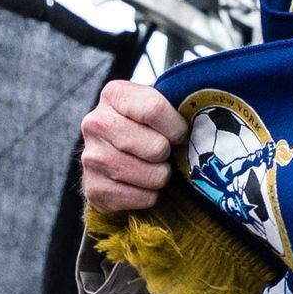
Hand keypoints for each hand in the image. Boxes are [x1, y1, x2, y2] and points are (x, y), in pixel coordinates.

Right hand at [78, 79, 187, 215]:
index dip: (177, 128)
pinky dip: (150, 195)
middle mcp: (95, 124)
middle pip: (157, 148)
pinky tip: (140, 184)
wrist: (114, 158)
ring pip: (152, 176)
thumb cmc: (146, 128)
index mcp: (114, 95)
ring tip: (152, 168)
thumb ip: (176, 107)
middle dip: (168, 154)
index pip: (154, 109)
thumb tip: (201, 127)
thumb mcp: (158, 106)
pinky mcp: (93, 188)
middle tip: (163, 153)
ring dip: (161, 176)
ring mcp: (90, 158)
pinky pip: (143, 198)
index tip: (178, 134)